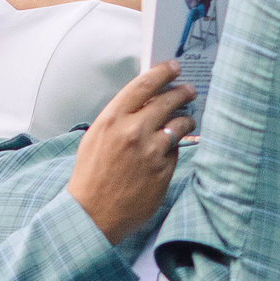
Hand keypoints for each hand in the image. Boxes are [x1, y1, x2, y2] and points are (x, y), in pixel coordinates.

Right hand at [67, 62, 194, 243]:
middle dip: (182, 91)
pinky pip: (177, 150)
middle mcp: (133, 131)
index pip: (143, 85)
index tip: (173, 66)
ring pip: (180, 123)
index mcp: (112, 119)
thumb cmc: (90, 175)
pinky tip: (169, 149)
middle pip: (168, 100)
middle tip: (189, 89)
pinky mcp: (164, 171)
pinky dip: (175, 147)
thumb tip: (143, 100)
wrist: (92, 214)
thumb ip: (119, 117)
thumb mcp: (96, 137)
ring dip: (186, 118)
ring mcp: (151, 152)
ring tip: (187, 118)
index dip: (162, 72)